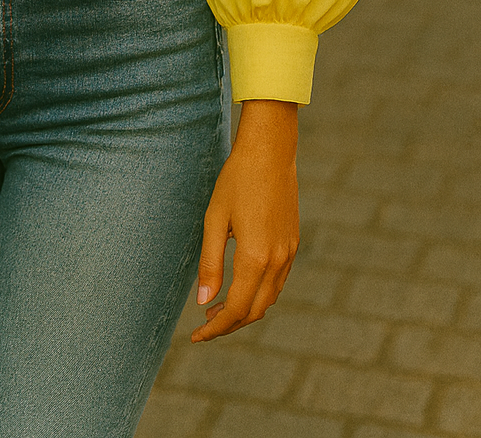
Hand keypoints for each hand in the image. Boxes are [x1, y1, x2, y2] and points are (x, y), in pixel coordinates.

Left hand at [191, 99, 299, 341]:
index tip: (196, 335)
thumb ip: (210, 263)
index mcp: (255, 257)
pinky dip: (259, 294)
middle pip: (255, 310)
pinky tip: (241, 285)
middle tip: (205, 325)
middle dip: (230, 324)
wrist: (269, 153)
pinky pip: (278, 281)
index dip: (216, 328)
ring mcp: (289, 253)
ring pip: (269, 298)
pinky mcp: (293, 243)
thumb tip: (202, 303)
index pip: (236, 309)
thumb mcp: (214, 220)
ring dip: (245, 310)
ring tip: (218, 308)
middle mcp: (277, 260)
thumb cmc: (236, 181)